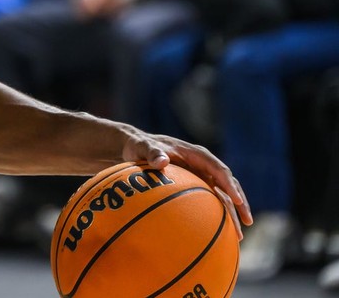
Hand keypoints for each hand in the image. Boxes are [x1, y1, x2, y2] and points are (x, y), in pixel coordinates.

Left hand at [122, 130, 253, 235]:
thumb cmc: (139, 147)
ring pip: (222, 196)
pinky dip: (217, 215)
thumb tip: (162, 161)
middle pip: (228, 185)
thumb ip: (152, 153)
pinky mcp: (196, 186)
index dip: (230, 185)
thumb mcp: (142, 147)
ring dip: (232, 214)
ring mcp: (202, 176)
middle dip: (240, 204)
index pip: (219, 170)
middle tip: (248, 222)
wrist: (135, 148)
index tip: (238, 201)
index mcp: (197, 155)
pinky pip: (210, 201)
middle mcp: (203, 166)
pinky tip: (219, 233)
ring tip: (238, 237)